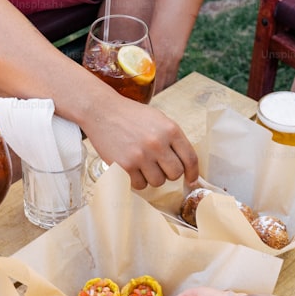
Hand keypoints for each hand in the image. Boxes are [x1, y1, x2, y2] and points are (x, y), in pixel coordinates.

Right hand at [83, 97, 198, 188]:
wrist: (102, 111)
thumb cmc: (131, 116)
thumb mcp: (158, 119)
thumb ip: (173, 139)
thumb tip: (186, 165)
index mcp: (170, 129)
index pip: (190, 158)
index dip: (193, 173)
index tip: (191, 180)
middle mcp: (158, 143)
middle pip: (175, 174)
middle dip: (168, 173)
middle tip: (158, 166)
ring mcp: (141, 156)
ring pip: (158, 182)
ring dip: (152, 177)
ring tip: (142, 164)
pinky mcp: (125, 166)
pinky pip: (140, 185)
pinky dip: (137, 180)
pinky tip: (131, 168)